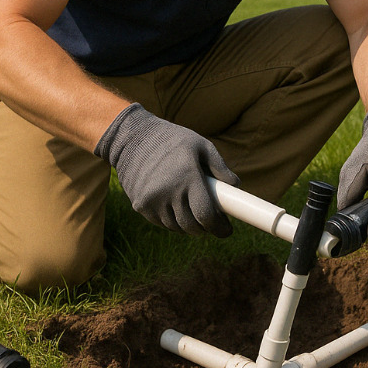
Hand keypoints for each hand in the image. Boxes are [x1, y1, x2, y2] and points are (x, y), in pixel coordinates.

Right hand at [95, 103, 239, 235]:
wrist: (132, 138)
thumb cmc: (172, 140)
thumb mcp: (200, 145)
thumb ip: (220, 166)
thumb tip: (235, 186)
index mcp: (187, 176)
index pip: (206, 215)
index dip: (219, 227)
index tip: (226, 230)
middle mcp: (169, 192)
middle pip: (192, 226)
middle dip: (205, 228)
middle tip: (212, 222)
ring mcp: (152, 201)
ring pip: (177, 227)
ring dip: (188, 225)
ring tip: (194, 213)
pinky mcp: (140, 206)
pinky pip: (162, 223)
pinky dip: (172, 220)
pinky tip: (176, 208)